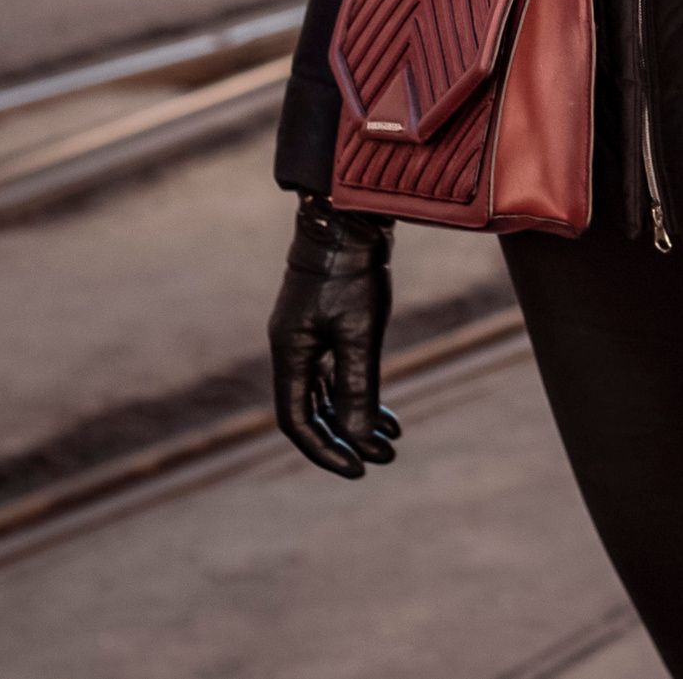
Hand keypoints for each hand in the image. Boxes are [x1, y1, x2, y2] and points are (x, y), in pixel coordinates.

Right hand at [268, 197, 400, 477]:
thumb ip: (356, 388)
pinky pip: (338, 371)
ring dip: (357, 419)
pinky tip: (387, 411)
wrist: (350, 212)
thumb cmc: (350, 270)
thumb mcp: (358, 332)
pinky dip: (360, 392)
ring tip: (392, 440)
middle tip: (384, 458)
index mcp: (290, 353)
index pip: (297, 421)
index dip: (325, 450)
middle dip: (347, 439)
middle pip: (313, 411)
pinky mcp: (327, 320)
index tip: (359, 470)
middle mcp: (293, 347)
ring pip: (328, 393)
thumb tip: (357, 440)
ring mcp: (309, 333)